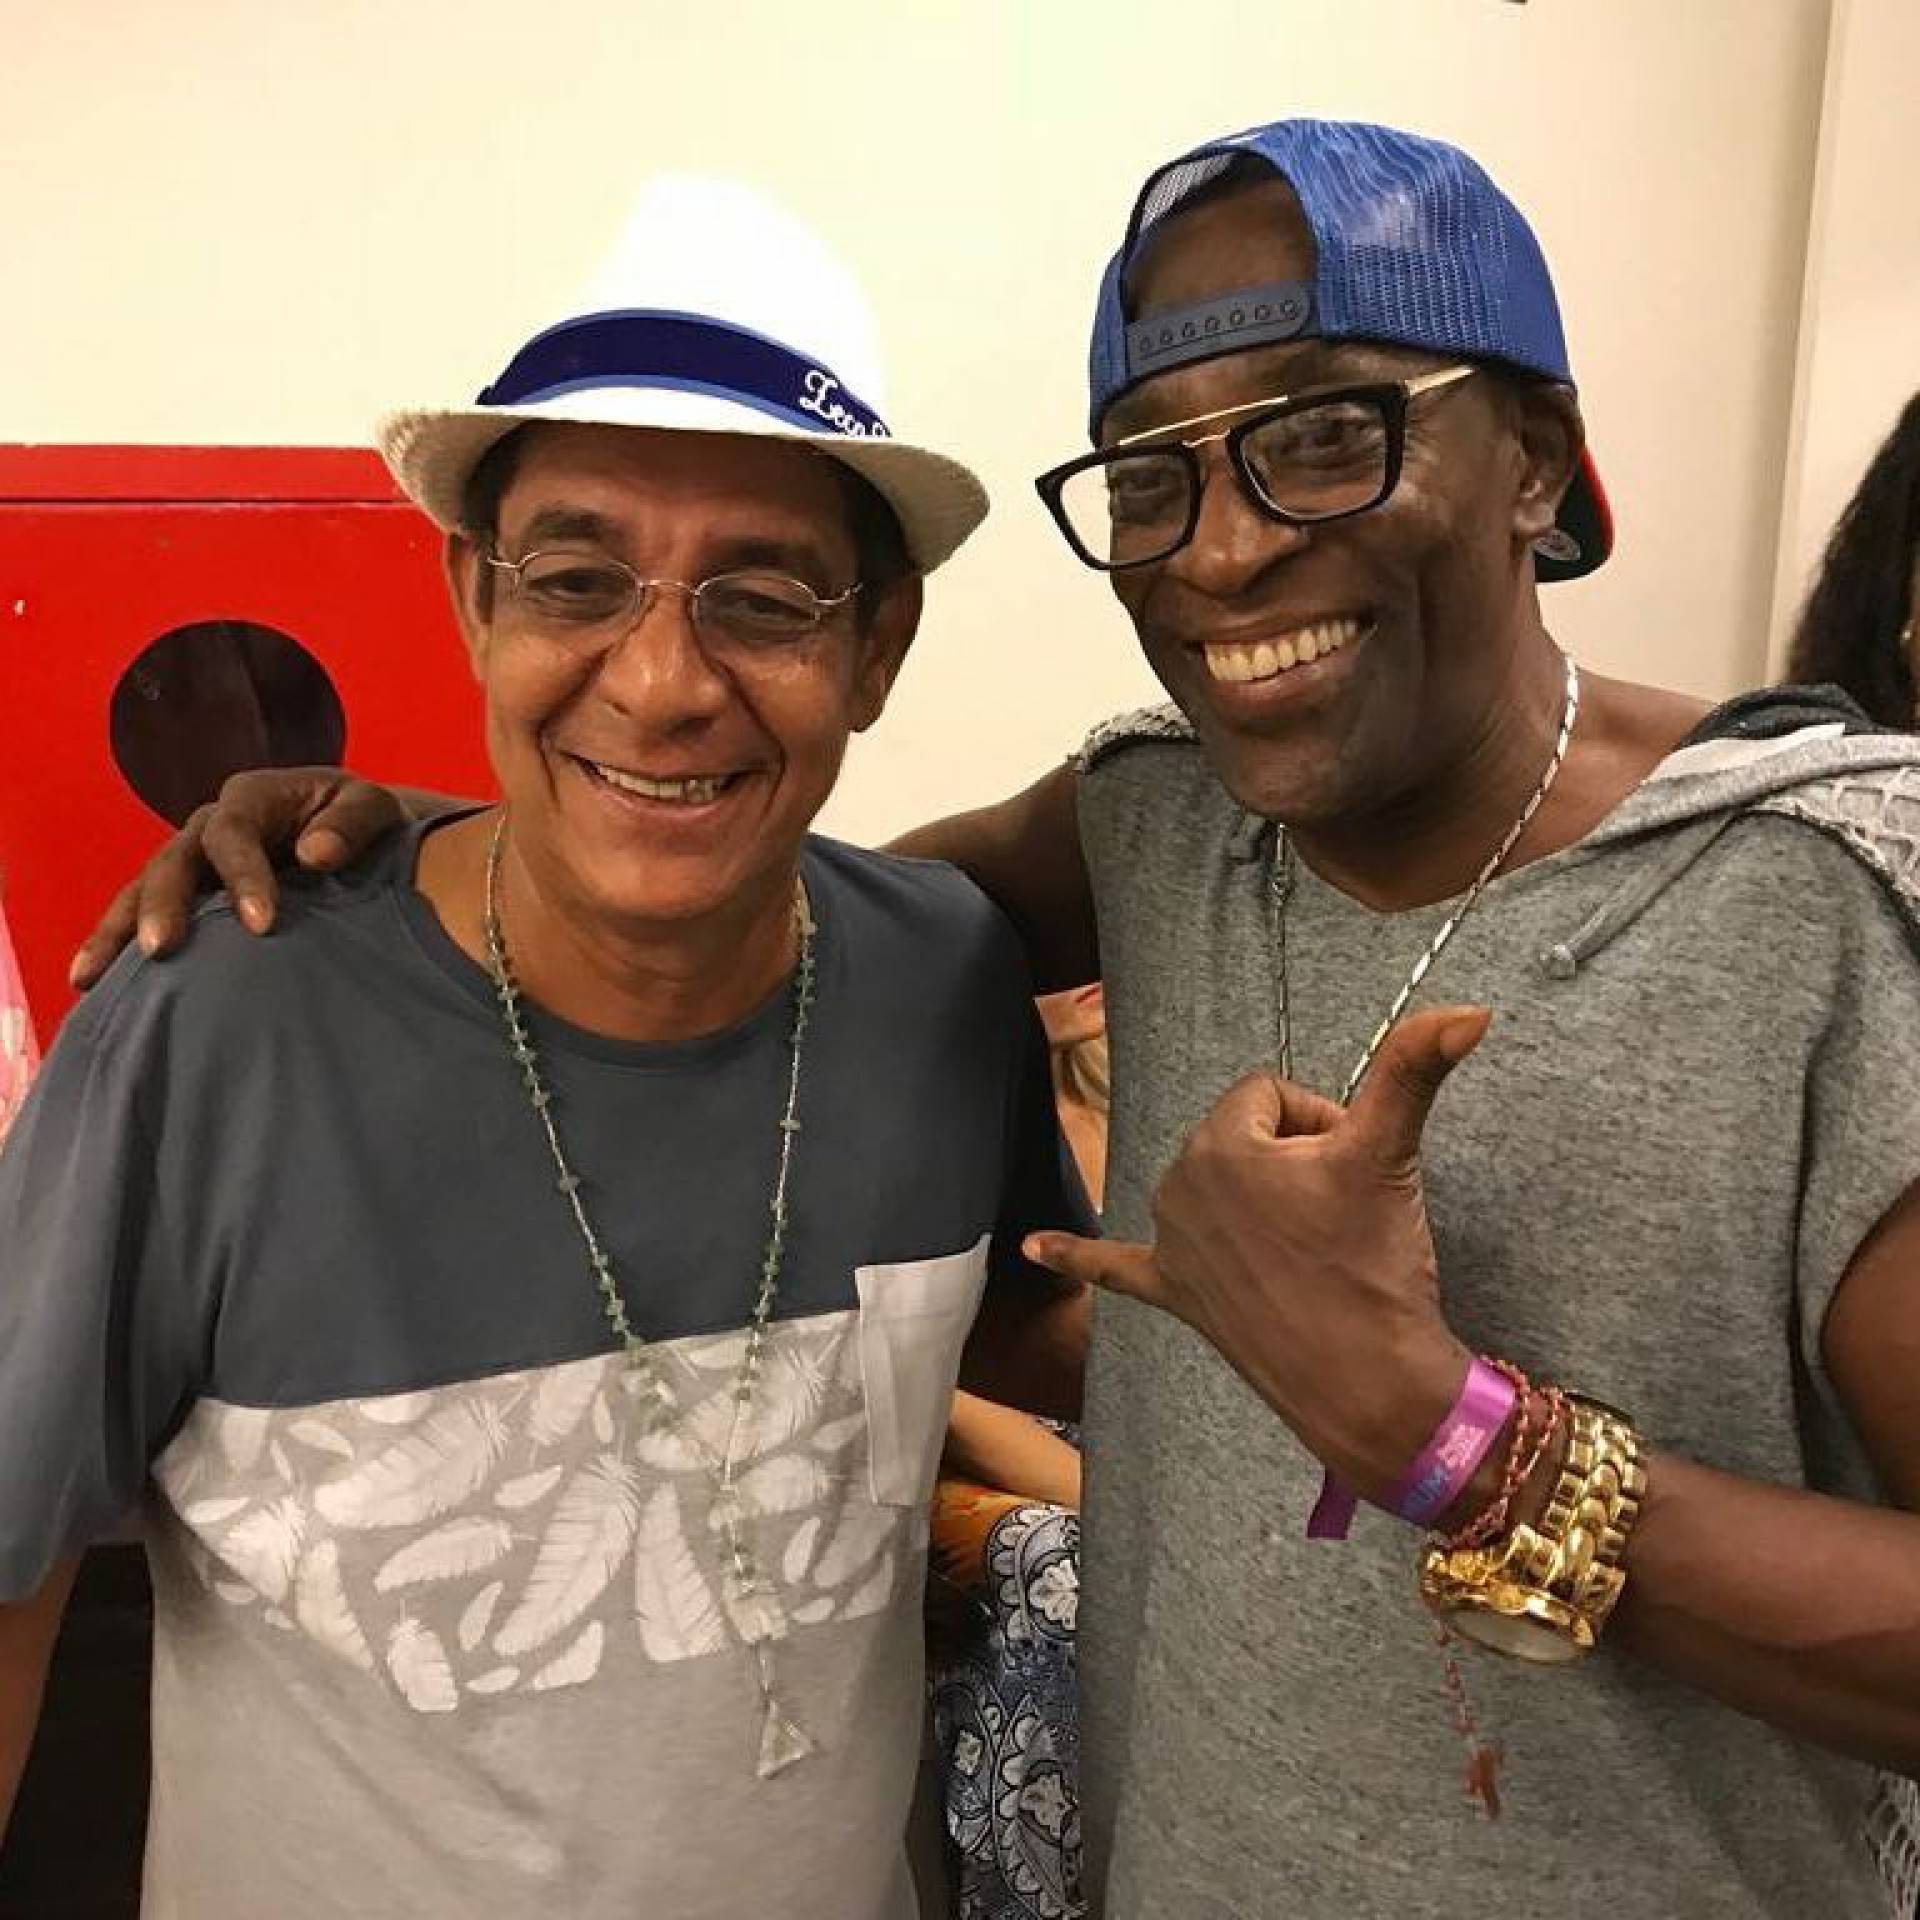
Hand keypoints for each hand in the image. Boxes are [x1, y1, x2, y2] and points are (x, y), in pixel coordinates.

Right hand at [69, 767, 406, 987]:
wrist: (357, 833)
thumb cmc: (362, 819)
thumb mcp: (370, 807)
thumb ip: (351, 824)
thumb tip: (315, 853)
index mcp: (252, 797)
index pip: (233, 834)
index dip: (242, 876)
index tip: (261, 924)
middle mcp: (211, 825)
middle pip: (174, 861)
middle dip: (164, 905)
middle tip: (160, 948)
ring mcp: (193, 860)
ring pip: (143, 889)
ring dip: (117, 931)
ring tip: (90, 976)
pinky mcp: (189, 895)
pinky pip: (145, 915)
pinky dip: (119, 946)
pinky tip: (94, 985)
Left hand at [1025, 1005, 1489, 1506]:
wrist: (1368, 1384)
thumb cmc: (1373, 1266)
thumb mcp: (1387, 1154)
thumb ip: (1413, 1069)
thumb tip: (1465, 1010)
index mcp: (1221, 1145)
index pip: (1272, 1093)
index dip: (1322, 1121)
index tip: (1352, 1168)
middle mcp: (1179, 1188)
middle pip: (1245, 1136)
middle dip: (1294, 1161)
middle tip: (1338, 1214)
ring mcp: (1172, 1247)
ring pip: (1215, 1186)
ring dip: (1253, 1201)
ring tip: (1304, 1247)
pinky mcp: (1175, 1295)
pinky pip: (1117, 1269)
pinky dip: (1078, 1257)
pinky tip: (1035, 1247)